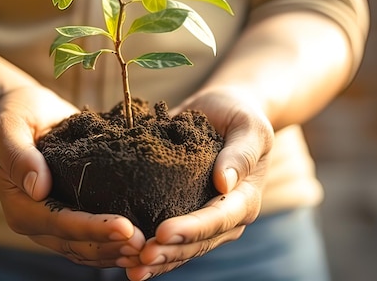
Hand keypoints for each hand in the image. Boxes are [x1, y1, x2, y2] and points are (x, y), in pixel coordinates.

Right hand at [0, 86, 144, 266]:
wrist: (28, 111)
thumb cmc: (17, 114)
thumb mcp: (9, 126)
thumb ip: (18, 154)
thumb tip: (38, 188)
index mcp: (20, 206)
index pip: (60, 224)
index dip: (93, 228)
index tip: (125, 228)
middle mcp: (37, 221)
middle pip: (77, 245)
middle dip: (112, 246)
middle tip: (146, 244)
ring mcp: (55, 222)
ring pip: (87, 249)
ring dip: (117, 252)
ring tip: (149, 247)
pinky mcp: (72, 214)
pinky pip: (93, 239)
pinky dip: (115, 244)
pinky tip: (141, 240)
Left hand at [126, 87, 273, 279]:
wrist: (226, 112)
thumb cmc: (240, 116)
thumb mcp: (249, 127)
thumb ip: (241, 153)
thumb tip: (225, 182)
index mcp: (245, 197)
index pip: (219, 218)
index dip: (192, 228)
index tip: (163, 232)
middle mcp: (226, 215)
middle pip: (199, 242)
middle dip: (170, 252)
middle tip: (140, 256)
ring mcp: (204, 217)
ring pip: (184, 249)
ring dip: (159, 260)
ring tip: (131, 268)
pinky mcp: (185, 212)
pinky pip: (171, 240)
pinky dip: (153, 250)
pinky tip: (127, 259)